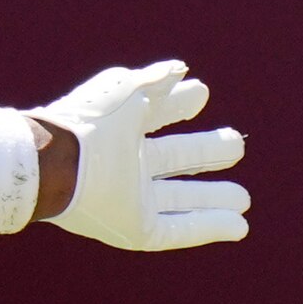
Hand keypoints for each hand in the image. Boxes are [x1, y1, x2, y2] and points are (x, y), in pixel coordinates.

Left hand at [38, 59, 248, 252]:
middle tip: (236, 145)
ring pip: (180, 200)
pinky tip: (238, 226)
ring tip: (245, 200)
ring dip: (213, 199)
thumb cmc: (89, 123)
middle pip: (173, 159)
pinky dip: (209, 227)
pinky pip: (178, 230)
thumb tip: (182, 72)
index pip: (157, 116)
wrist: (57, 162)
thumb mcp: (127, 91)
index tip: (202, 93)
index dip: (179, 105)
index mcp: (119, 128)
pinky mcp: (134, 229)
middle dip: (205, 152)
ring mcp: (129, 198)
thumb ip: (157, 83)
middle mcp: (124, 164)